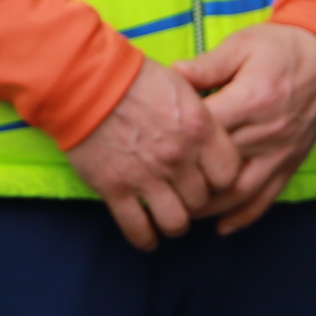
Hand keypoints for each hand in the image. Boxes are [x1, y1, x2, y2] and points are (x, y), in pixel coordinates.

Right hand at [61, 60, 244, 250]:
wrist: (86, 81)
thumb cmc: (133, 77)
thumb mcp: (181, 85)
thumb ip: (199, 116)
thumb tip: (209, 133)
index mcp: (199, 130)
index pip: (229, 174)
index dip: (221, 180)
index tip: (211, 179)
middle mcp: (178, 158)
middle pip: (202, 200)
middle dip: (195, 201)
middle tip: (185, 197)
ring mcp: (147, 177)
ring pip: (175, 222)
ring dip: (174, 224)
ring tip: (169, 219)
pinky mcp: (116, 189)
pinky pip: (138, 229)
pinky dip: (145, 238)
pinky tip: (147, 237)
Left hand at [172, 22, 315, 231]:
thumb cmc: (279, 48)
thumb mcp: (240, 46)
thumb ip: (206, 66)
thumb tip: (171, 76)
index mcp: (252, 99)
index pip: (206, 130)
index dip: (178, 138)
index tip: (155, 140)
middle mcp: (268, 133)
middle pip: (218, 167)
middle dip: (186, 179)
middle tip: (157, 185)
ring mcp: (281, 153)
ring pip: (240, 192)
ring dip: (209, 206)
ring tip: (181, 208)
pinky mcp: (291, 164)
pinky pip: (267, 198)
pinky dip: (243, 216)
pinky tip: (222, 227)